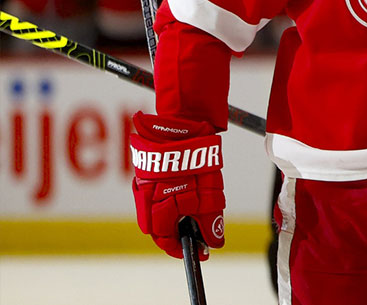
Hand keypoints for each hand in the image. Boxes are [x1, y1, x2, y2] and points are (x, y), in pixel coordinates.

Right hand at [130, 112, 224, 259]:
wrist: (183, 122)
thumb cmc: (198, 155)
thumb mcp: (210, 191)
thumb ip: (210, 220)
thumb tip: (213, 245)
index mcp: (158, 202)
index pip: (164, 237)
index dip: (181, 249)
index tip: (199, 254)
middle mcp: (145, 197)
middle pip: (157, 228)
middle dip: (176, 235)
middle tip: (199, 237)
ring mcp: (142, 185)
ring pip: (154, 214)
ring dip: (172, 219)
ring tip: (194, 216)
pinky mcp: (144, 175)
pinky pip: (152, 199)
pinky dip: (167, 205)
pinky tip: (183, 199)